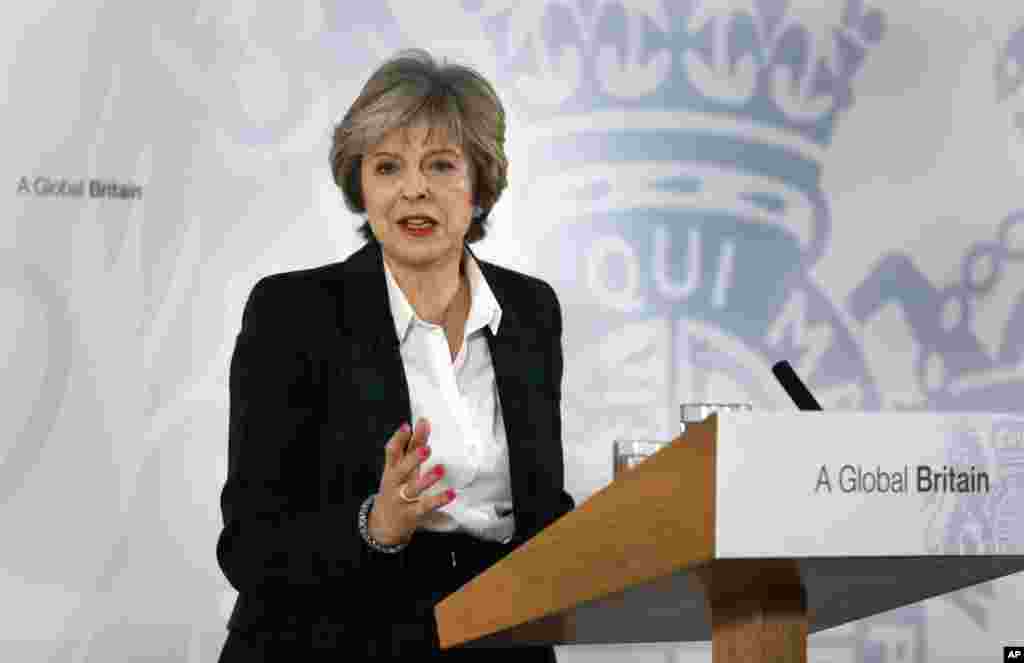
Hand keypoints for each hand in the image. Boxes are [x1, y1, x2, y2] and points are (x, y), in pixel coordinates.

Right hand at [368, 418, 455, 545]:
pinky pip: (425, 506)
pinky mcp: (411, 513)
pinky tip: (451, 494)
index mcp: (391, 469)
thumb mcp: (400, 469)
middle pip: (402, 470)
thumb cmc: (395, 489)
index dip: (399, 439)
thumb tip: (422, 421)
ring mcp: (401, 499)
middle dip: (413, 459)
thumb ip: (411, 447)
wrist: (383, 524)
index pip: (392, 452)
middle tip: (427, 449)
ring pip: (413, 489)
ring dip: (426, 480)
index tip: (408, 426)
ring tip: (440, 470)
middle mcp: (394, 483)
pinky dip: (438, 500)